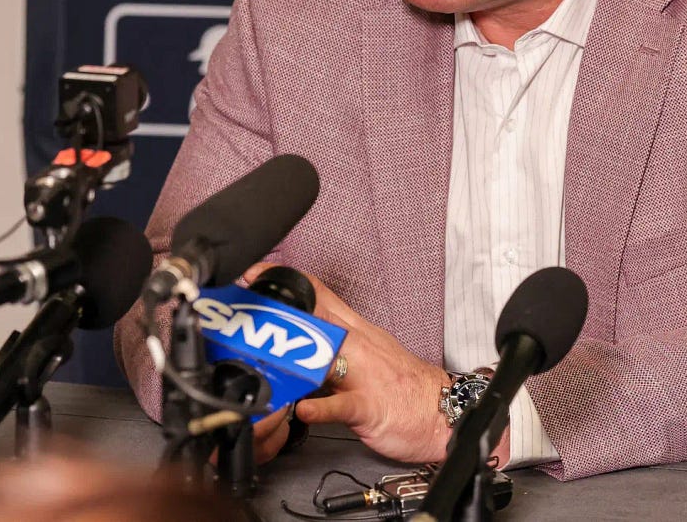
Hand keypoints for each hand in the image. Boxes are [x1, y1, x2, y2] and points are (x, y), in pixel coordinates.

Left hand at [242, 262, 451, 463]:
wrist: (444, 412)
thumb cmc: (405, 387)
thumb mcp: (366, 357)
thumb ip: (331, 348)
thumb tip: (295, 345)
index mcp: (357, 331)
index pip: (319, 295)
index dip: (285, 282)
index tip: (254, 274)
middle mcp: (359, 346)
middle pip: (316, 315)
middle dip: (278, 308)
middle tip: (243, 302)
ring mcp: (365, 375)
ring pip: (328, 353)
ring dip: (294, 353)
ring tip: (264, 352)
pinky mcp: (371, 407)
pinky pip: (343, 405)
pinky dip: (322, 408)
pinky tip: (303, 410)